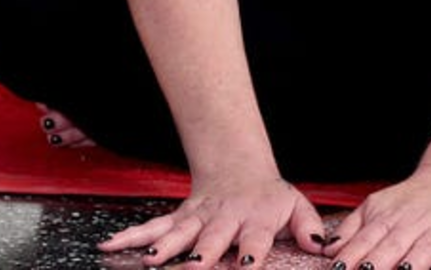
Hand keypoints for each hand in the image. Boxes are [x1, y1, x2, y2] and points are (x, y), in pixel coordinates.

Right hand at [97, 167, 329, 267]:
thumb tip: (320, 246)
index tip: (245, 265)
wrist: (239, 170)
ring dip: (163, 247)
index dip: (251, 252)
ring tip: (148, 262)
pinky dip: (130, 236)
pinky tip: (109, 246)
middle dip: (202, 254)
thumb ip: (308, 227)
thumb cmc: (270, 198)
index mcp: (256, 218)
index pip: (255, 238)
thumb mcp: (297, 205)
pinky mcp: (178, 217)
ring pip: (177, 233)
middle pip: (212, 238)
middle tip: (192, 267)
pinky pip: (152, 226)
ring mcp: (197, 218)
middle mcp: (224, 218)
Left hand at [324, 138, 430, 269]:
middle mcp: (413, 224)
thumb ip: (352, 228)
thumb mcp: (377, 205)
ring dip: (413, 264)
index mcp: (388, 218)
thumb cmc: (414, 198)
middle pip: (391, 247)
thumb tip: (328, 250)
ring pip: (425, 250)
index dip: (349, 257)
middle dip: (375, 265)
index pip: (364, 241)